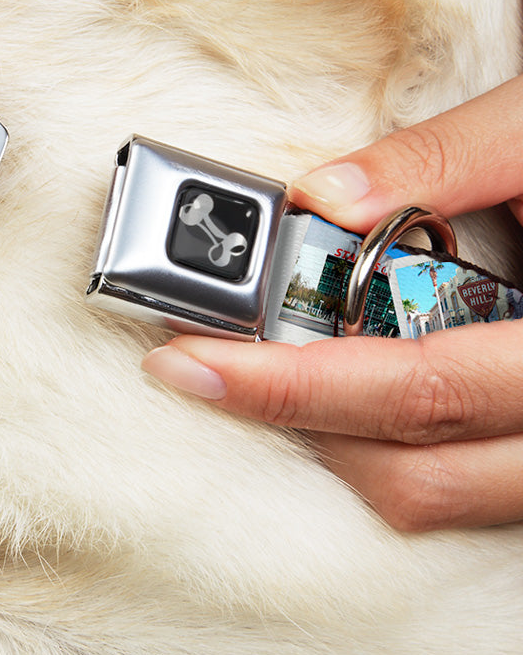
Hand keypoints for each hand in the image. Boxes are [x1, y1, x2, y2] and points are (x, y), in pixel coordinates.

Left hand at [143, 74, 522, 530]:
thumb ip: (445, 159)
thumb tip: (322, 195)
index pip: (420, 390)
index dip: (292, 385)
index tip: (189, 359)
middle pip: (416, 471)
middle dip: (290, 420)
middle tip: (198, 365)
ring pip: (439, 495)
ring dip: (336, 442)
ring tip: (261, 373)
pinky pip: (464, 484)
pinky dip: (389, 445)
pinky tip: (343, 384)